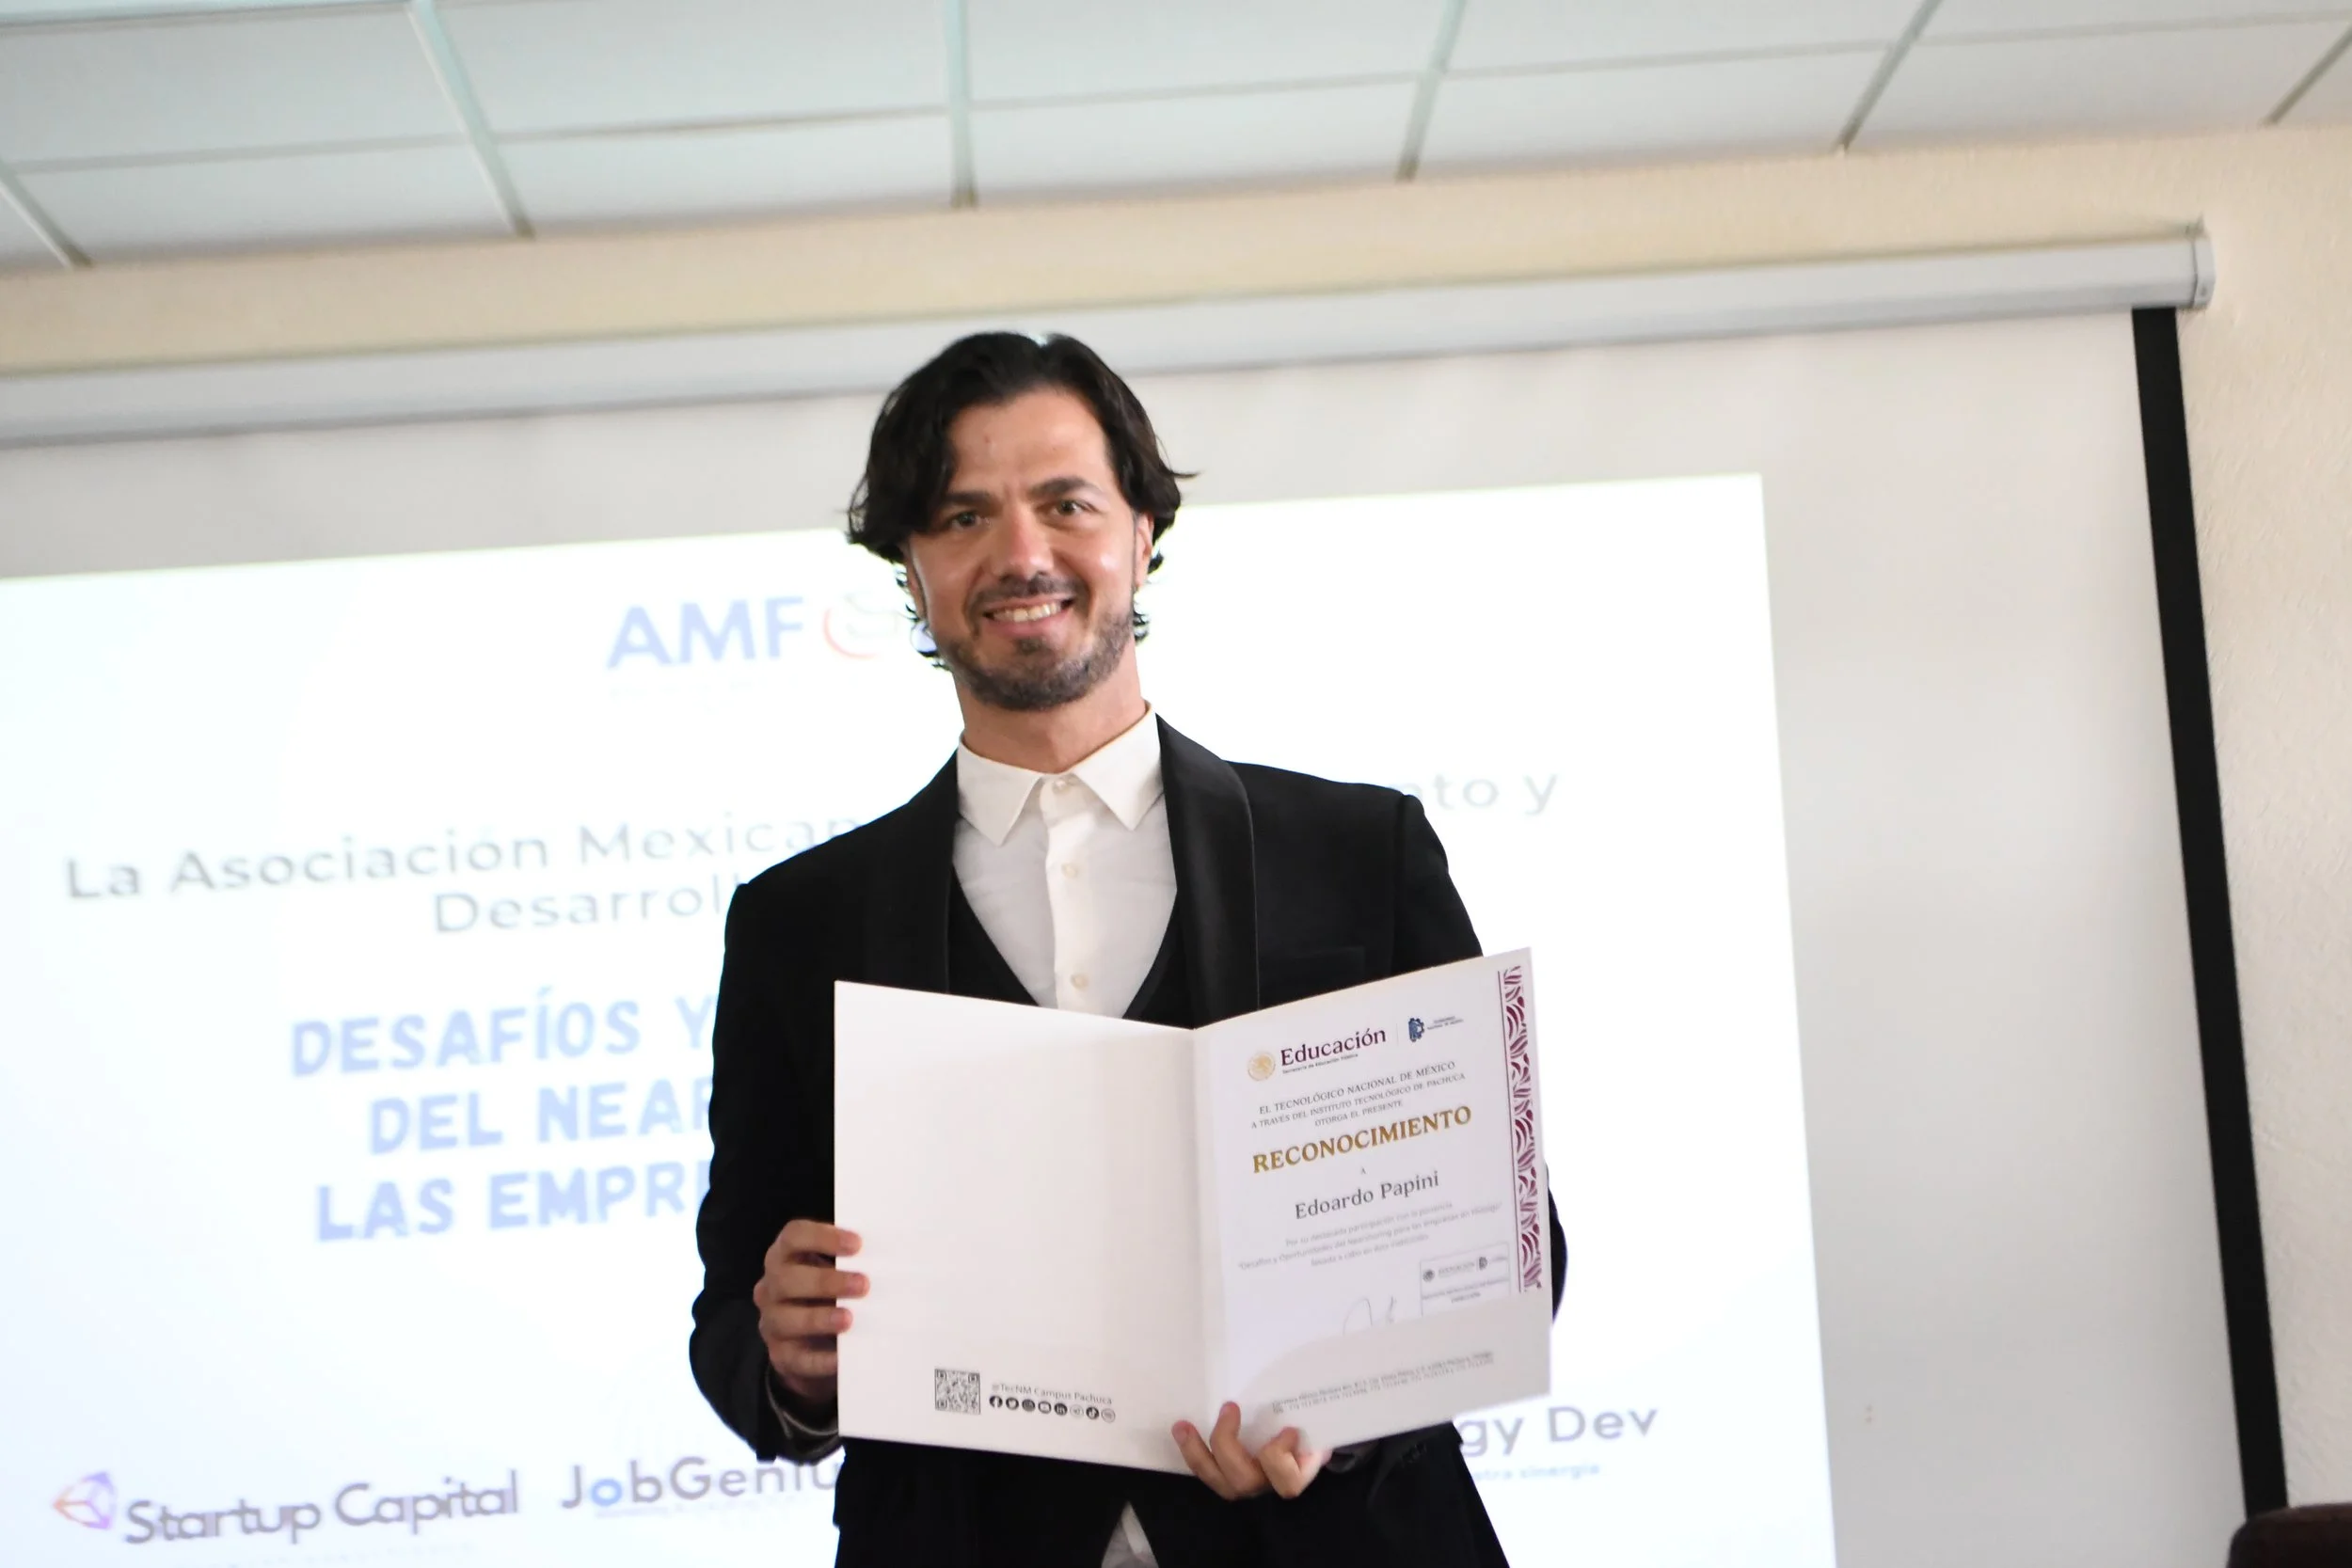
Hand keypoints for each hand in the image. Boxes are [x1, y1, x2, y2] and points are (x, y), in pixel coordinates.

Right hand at [754, 1219, 864, 1409]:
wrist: (812, 1347)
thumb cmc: (828, 1296)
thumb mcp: (833, 1274)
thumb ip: (849, 1264)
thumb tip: (888, 1258)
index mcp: (784, 1257)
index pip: (793, 1236)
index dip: (822, 1238)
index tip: (857, 1244)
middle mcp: (771, 1288)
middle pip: (786, 1278)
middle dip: (825, 1281)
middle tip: (863, 1285)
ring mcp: (772, 1323)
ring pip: (785, 1319)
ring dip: (819, 1318)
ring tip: (849, 1319)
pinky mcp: (782, 1356)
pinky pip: (798, 1359)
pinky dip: (821, 1359)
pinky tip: (843, 1356)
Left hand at [1172, 1402, 1326, 1499]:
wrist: (1301, 1459)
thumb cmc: (1309, 1440)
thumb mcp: (1317, 1433)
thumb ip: (1314, 1424)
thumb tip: (1321, 1393)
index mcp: (1295, 1475)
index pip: (1287, 1481)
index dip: (1280, 1456)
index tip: (1288, 1429)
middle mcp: (1268, 1487)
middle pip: (1245, 1479)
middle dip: (1229, 1444)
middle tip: (1230, 1406)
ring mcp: (1246, 1487)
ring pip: (1218, 1481)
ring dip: (1197, 1452)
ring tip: (1182, 1425)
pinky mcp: (1227, 1480)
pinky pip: (1207, 1473)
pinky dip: (1192, 1452)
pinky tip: (1182, 1430)